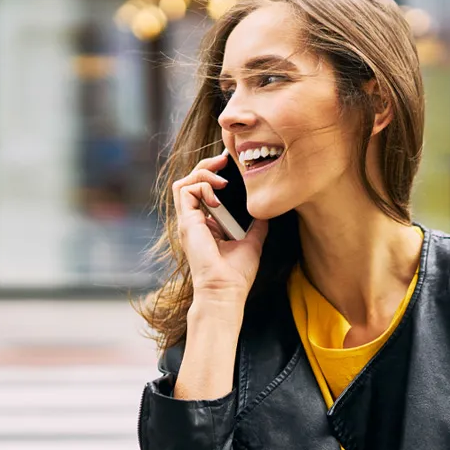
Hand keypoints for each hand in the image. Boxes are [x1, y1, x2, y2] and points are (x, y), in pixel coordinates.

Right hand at [172, 152, 267, 308]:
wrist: (226, 290)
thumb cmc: (236, 273)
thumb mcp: (252, 241)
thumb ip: (257, 225)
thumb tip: (266, 211)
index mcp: (206, 225)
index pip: (203, 192)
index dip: (213, 175)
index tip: (231, 167)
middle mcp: (194, 221)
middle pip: (190, 182)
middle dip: (206, 166)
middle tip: (224, 159)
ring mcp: (188, 221)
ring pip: (183, 183)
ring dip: (202, 173)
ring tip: (222, 179)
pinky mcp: (186, 222)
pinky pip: (185, 190)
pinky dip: (201, 186)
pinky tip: (217, 196)